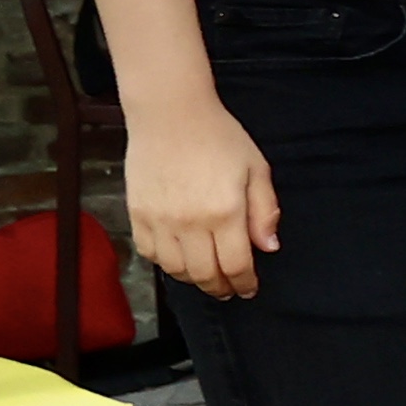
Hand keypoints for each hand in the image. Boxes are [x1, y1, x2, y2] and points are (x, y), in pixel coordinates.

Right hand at [126, 91, 279, 299]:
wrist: (171, 115)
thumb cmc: (219, 137)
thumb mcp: (256, 168)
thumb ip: (264, 210)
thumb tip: (268, 247)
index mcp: (225, 212)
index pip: (235, 264)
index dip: (244, 283)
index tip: (249, 289)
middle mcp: (190, 222)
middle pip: (204, 273)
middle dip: (220, 287)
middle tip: (229, 289)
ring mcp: (160, 220)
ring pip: (175, 269)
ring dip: (193, 279)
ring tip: (206, 276)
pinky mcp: (137, 214)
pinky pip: (150, 253)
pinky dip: (166, 264)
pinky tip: (179, 260)